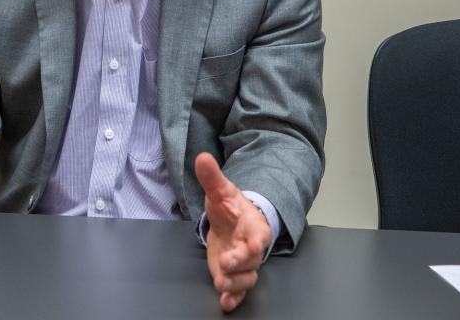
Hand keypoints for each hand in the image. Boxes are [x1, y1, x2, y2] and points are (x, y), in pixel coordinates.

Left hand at [194, 152, 272, 311]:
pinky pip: (238, 290)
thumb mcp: (219, 191)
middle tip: (225, 265)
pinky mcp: (233, 275)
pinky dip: (233, 298)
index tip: (247, 247)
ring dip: (234, 284)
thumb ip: (211, 177)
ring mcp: (243, 264)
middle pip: (252, 261)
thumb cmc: (230, 207)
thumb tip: (201, 157)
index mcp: (253, 227)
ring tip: (220, 284)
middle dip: (239, 265)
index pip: (258, 237)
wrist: (232, 221)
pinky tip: (225, 303)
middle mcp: (251, 248)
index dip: (253, 244)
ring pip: (246, 279)